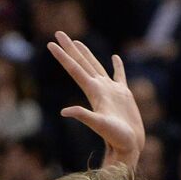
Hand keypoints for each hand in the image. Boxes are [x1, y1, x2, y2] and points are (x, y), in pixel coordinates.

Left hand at [48, 31, 144, 169]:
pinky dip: (118, 66)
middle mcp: (100, 88)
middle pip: (81, 63)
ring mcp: (111, 90)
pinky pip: (120, 75)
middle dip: (70, 48)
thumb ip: (83, 116)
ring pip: (96, 66)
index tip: (50, 43)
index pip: (74, 69)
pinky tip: (115, 58)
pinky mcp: (124, 94)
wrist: (130, 146)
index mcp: (93, 91)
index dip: (63, 56)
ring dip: (86, 54)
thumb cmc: (116, 137)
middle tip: (58, 33)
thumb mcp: (99, 125)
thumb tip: (64, 111)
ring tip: (78, 42)